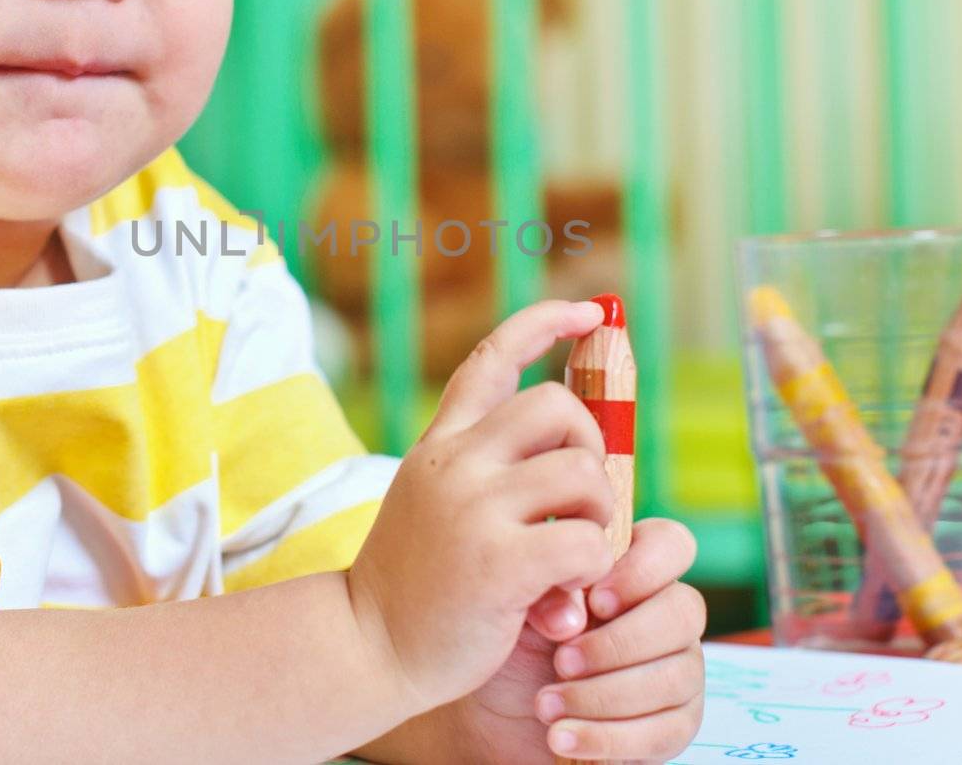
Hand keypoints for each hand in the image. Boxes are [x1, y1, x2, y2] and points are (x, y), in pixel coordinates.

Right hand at [347, 300, 616, 713]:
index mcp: (441, 443)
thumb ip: (484, 467)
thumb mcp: (435, 500)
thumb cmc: (416, 582)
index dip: (547, 323)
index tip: (591, 311)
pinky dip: (592, 566)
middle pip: (557, 406)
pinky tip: (565, 594)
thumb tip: (569, 441)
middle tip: (583, 500)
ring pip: (582, 471)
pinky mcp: (498, 563)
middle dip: (592, 445)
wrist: (363, 648)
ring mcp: (474, 509)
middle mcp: (454, 462)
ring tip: (575, 555)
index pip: (494, 357)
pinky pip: (585, 540)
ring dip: (598, 514)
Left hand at [451, 519, 706, 762]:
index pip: (671, 543)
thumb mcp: (517, 604)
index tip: (594, 600)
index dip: (643, 568)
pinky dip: (609, 737)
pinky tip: (563, 737)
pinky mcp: (674, 723)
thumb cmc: (512, 642)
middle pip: (685, 611)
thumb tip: (579, 609)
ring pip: (675, 675)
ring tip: (545, 705)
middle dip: (619, 642)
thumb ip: (551, 587)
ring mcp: (677, 668)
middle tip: (561, 661)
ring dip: (604, 695)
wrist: (497, 710)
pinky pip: (667, 731)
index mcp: (631, 571)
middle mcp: (664, 614)